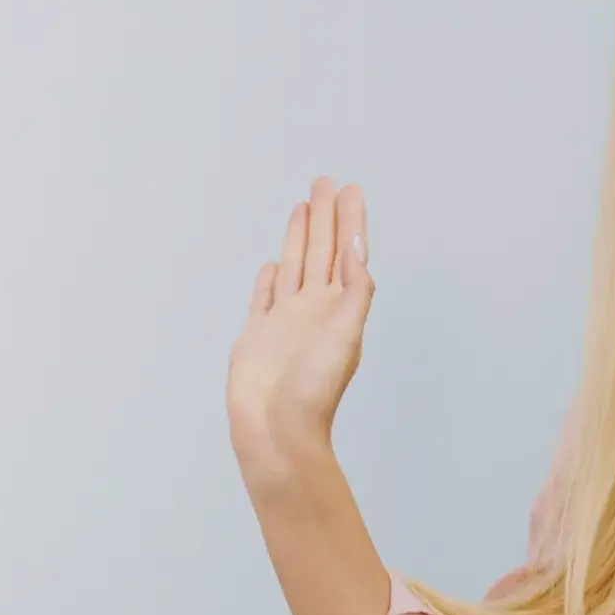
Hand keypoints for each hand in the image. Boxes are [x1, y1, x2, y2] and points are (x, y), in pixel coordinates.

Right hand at [228, 177, 373, 475]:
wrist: (276, 433)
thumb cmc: (313, 393)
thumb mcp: (345, 336)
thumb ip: (353, 289)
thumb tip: (357, 246)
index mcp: (336, 308)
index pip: (345, 252)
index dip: (349, 221)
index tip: (350, 189)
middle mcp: (312, 310)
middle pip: (319, 251)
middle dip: (324, 217)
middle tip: (324, 181)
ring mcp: (284, 322)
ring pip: (293, 267)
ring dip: (299, 237)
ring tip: (303, 207)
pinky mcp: (257, 336)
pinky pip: (265, 297)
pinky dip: (270, 279)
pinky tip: (275, 264)